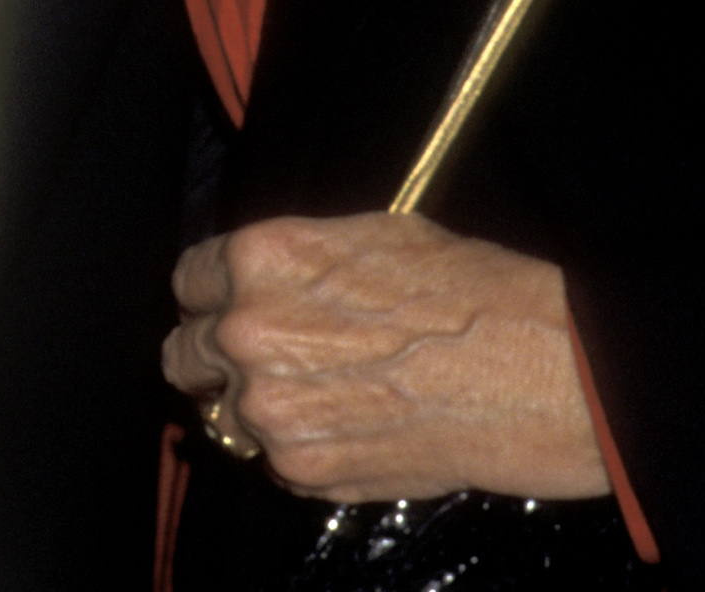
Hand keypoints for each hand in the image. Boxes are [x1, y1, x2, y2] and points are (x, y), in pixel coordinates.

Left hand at [164, 211, 607, 503]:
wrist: (519, 370)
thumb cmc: (458, 290)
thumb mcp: (364, 233)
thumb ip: (294, 261)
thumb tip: (269, 279)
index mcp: (258, 260)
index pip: (188, 280)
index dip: (208, 293)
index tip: (221, 304)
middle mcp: (247, 334)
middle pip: (184, 354)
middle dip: (211, 354)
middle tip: (253, 356)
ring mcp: (269, 411)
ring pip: (223, 415)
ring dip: (252, 407)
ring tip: (311, 395)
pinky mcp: (302, 471)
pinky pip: (272, 461)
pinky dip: (295, 449)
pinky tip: (344, 424)